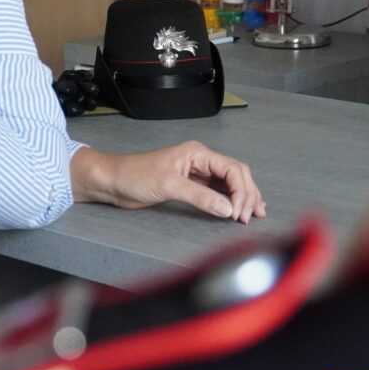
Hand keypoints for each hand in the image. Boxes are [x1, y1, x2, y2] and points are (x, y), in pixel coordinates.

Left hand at [70, 141, 265, 223]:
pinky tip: (238, 209)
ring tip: (255, 213)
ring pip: (229, 183)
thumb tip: (227, 209)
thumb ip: (200, 197)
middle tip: (252, 216)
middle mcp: (201, 161)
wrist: (113, 181)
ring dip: (243, 197)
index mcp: (198, 153)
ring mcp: (197, 173)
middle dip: (248, 194)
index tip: (239, 212)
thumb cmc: (135, 176)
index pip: (231, 169)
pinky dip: (230, 200)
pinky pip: (217, 191)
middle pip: (236, 175)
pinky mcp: (190, 186)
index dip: (241, 191)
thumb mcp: (169, 185)